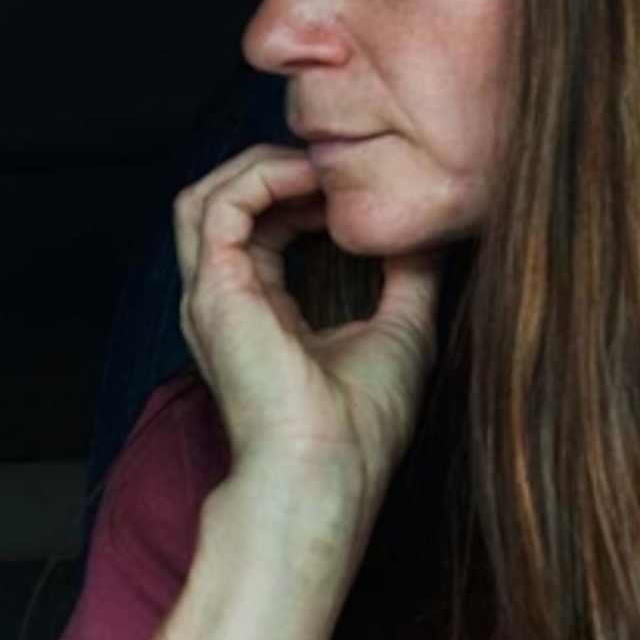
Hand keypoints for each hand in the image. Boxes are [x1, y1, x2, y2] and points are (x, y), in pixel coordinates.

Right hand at [172, 143, 441, 509]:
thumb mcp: (402, 331)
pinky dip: (262, 177)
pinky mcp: (215, 291)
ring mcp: (211, 296)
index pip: (258, 227)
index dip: (301, 192)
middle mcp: (224, 301)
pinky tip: (313, 181)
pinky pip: (219, 205)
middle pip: (223, 203)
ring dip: (263, 165)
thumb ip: (409, 277)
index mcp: (259, 312)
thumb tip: (433, 230)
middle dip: (277, 169)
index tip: (356, 186)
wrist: (326, 475)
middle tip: (337, 165)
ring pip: (207, 196)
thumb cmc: (358, 431)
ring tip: (321, 166)